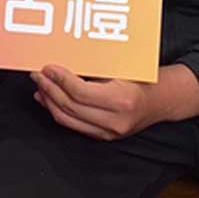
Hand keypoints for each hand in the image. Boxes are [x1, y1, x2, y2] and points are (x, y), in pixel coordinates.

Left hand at [30, 63, 198, 140]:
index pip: (79, 92)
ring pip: (67, 120)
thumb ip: (96, 66)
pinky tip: (49, 100)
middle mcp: (114, 121)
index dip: (59, 79)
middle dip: (49, 89)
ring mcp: (108, 133)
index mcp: (121, 100)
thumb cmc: (143, 78)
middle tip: (37, 74)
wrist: (161, 102)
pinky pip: (74, 125)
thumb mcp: (122, 67)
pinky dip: (58, 112)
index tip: (47, 68)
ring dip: (49, 102)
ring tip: (40, 86)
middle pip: (70, 107)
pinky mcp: (103, 138)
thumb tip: (65, 59)